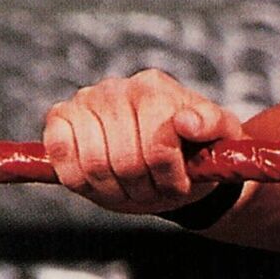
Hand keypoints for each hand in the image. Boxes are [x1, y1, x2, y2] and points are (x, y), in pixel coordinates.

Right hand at [43, 68, 244, 214]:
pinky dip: (79, 179)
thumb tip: (187, 122)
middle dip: (142, 188)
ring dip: (114, 190)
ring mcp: (86, 100)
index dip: (168, 176)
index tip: (180, 185)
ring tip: (131, 187)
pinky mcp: (60, 117)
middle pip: (125, 161)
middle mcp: (117, 87)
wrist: (165, 157)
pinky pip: (59, 153)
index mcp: (156, 88)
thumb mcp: (220, 137)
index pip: (158, 145)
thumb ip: (213, 125)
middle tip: (153, 190)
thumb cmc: (194, 147)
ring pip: (93, 164)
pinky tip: (99, 180)